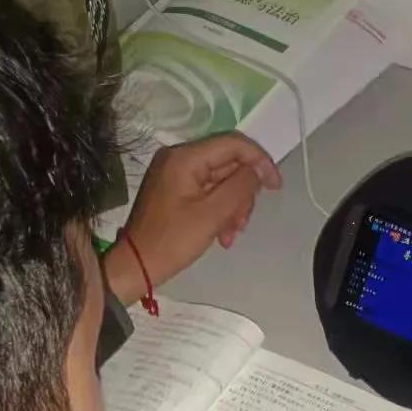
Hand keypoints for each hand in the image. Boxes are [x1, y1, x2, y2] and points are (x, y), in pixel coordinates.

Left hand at [103, 133, 281, 306]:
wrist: (135, 266)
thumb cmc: (172, 241)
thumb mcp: (212, 215)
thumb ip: (240, 186)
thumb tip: (259, 169)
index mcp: (185, 157)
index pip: (233, 144)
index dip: (260, 161)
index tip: (276, 186)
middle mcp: (179, 158)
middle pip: (228, 164)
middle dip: (242, 194)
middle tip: (242, 224)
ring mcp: (175, 174)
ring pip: (220, 181)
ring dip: (232, 207)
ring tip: (230, 236)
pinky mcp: (174, 190)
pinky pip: (206, 192)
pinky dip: (218, 211)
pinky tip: (221, 235)